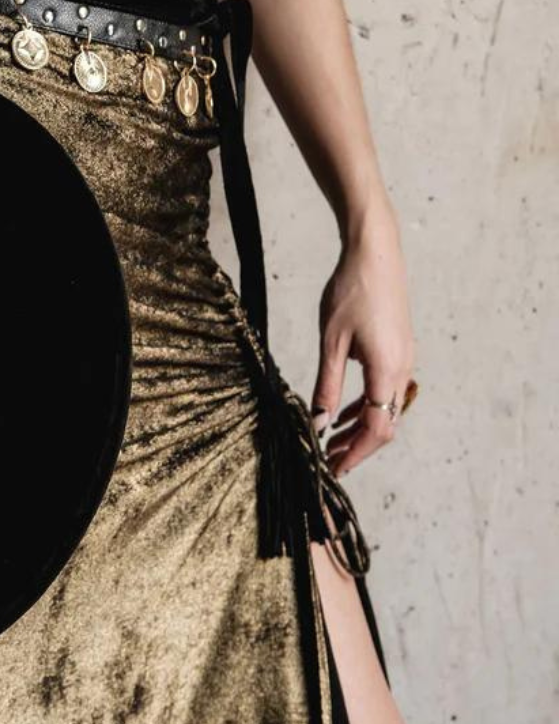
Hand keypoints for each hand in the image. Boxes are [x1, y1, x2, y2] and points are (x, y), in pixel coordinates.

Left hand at [310, 202, 415, 476]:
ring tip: (331, 440)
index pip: (376, 429)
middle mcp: (403, 369)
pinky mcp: (399, 349)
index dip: (355, 453)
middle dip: (357, 446)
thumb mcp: (331, 342)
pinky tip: (343, 410)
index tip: (334, 469)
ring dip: (360, 427)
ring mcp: (404, 359)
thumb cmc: (350, 293)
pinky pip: (386, 390)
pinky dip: (365, 405)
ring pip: (386, 408)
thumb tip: (319, 421)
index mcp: (387, 371)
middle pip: (385, 424)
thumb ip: (326, 384)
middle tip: (329, 460)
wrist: (375, 254)